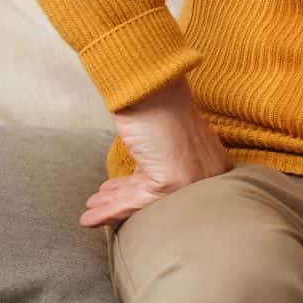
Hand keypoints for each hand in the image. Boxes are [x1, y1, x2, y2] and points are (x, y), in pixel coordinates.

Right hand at [78, 77, 230, 227]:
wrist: (153, 87)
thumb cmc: (158, 105)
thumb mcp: (165, 138)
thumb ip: (163, 158)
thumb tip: (143, 177)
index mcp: (213, 160)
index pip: (173, 187)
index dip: (138, 192)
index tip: (119, 196)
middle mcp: (209, 172)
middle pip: (158, 197)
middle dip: (123, 199)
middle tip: (101, 203)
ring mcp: (193, 178)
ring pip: (144, 200)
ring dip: (111, 205)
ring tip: (92, 208)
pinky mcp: (173, 181)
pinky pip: (135, 201)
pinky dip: (109, 210)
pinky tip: (89, 216)